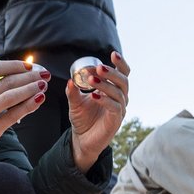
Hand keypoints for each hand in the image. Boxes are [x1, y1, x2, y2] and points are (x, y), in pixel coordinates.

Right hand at [0, 59, 49, 173]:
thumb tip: (13, 76)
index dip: (15, 65)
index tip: (29, 66)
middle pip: (6, 81)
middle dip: (29, 76)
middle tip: (43, 73)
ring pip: (10, 96)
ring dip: (30, 88)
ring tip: (43, 85)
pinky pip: (12, 115)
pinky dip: (27, 106)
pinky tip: (38, 100)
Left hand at [69, 51, 129, 171]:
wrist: (82, 140)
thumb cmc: (82, 119)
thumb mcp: (74, 102)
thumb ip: (73, 91)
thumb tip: (70, 80)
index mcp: (112, 89)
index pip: (122, 73)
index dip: (120, 63)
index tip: (112, 53)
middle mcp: (119, 98)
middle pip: (123, 81)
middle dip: (112, 72)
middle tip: (100, 67)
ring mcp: (120, 109)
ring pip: (119, 93)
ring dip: (105, 84)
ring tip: (92, 79)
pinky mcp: (116, 120)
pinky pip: (115, 107)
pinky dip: (105, 100)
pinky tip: (94, 96)